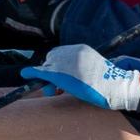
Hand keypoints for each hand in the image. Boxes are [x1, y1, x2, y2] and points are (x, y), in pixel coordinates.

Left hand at [20, 44, 139, 110]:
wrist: (114, 86)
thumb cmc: (108, 83)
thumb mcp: (93, 70)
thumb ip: (80, 68)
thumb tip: (68, 76)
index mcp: (81, 49)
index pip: (61, 54)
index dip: (58, 65)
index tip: (60, 77)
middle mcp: (70, 52)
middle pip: (52, 59)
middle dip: (51, 72)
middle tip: (56, 87)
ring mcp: (64, 62)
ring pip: (47, 67)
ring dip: (47, 78)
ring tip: (55, 90)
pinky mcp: (58, 74)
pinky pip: (41, 72)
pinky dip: (32, 73)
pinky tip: (26, 74)